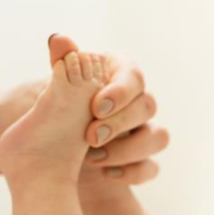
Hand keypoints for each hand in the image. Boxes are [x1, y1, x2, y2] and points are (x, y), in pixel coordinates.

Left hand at [0, 36, 167, 186]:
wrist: (55, 149)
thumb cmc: (61, 109)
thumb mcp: (59, 88)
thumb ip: (63, 65)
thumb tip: (59, 40)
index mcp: (119, 76)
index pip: (133, 76)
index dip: (120, 91)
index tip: (97, 106)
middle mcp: (137, 102)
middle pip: (148, 106)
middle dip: (120, 123)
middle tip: (90, 137)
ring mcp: (143, 132)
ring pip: (158, 137)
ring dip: (129, 149)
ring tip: (92, 157)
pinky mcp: (142, 161)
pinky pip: (151, 168)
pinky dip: (132, 172)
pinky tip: (106, 174)